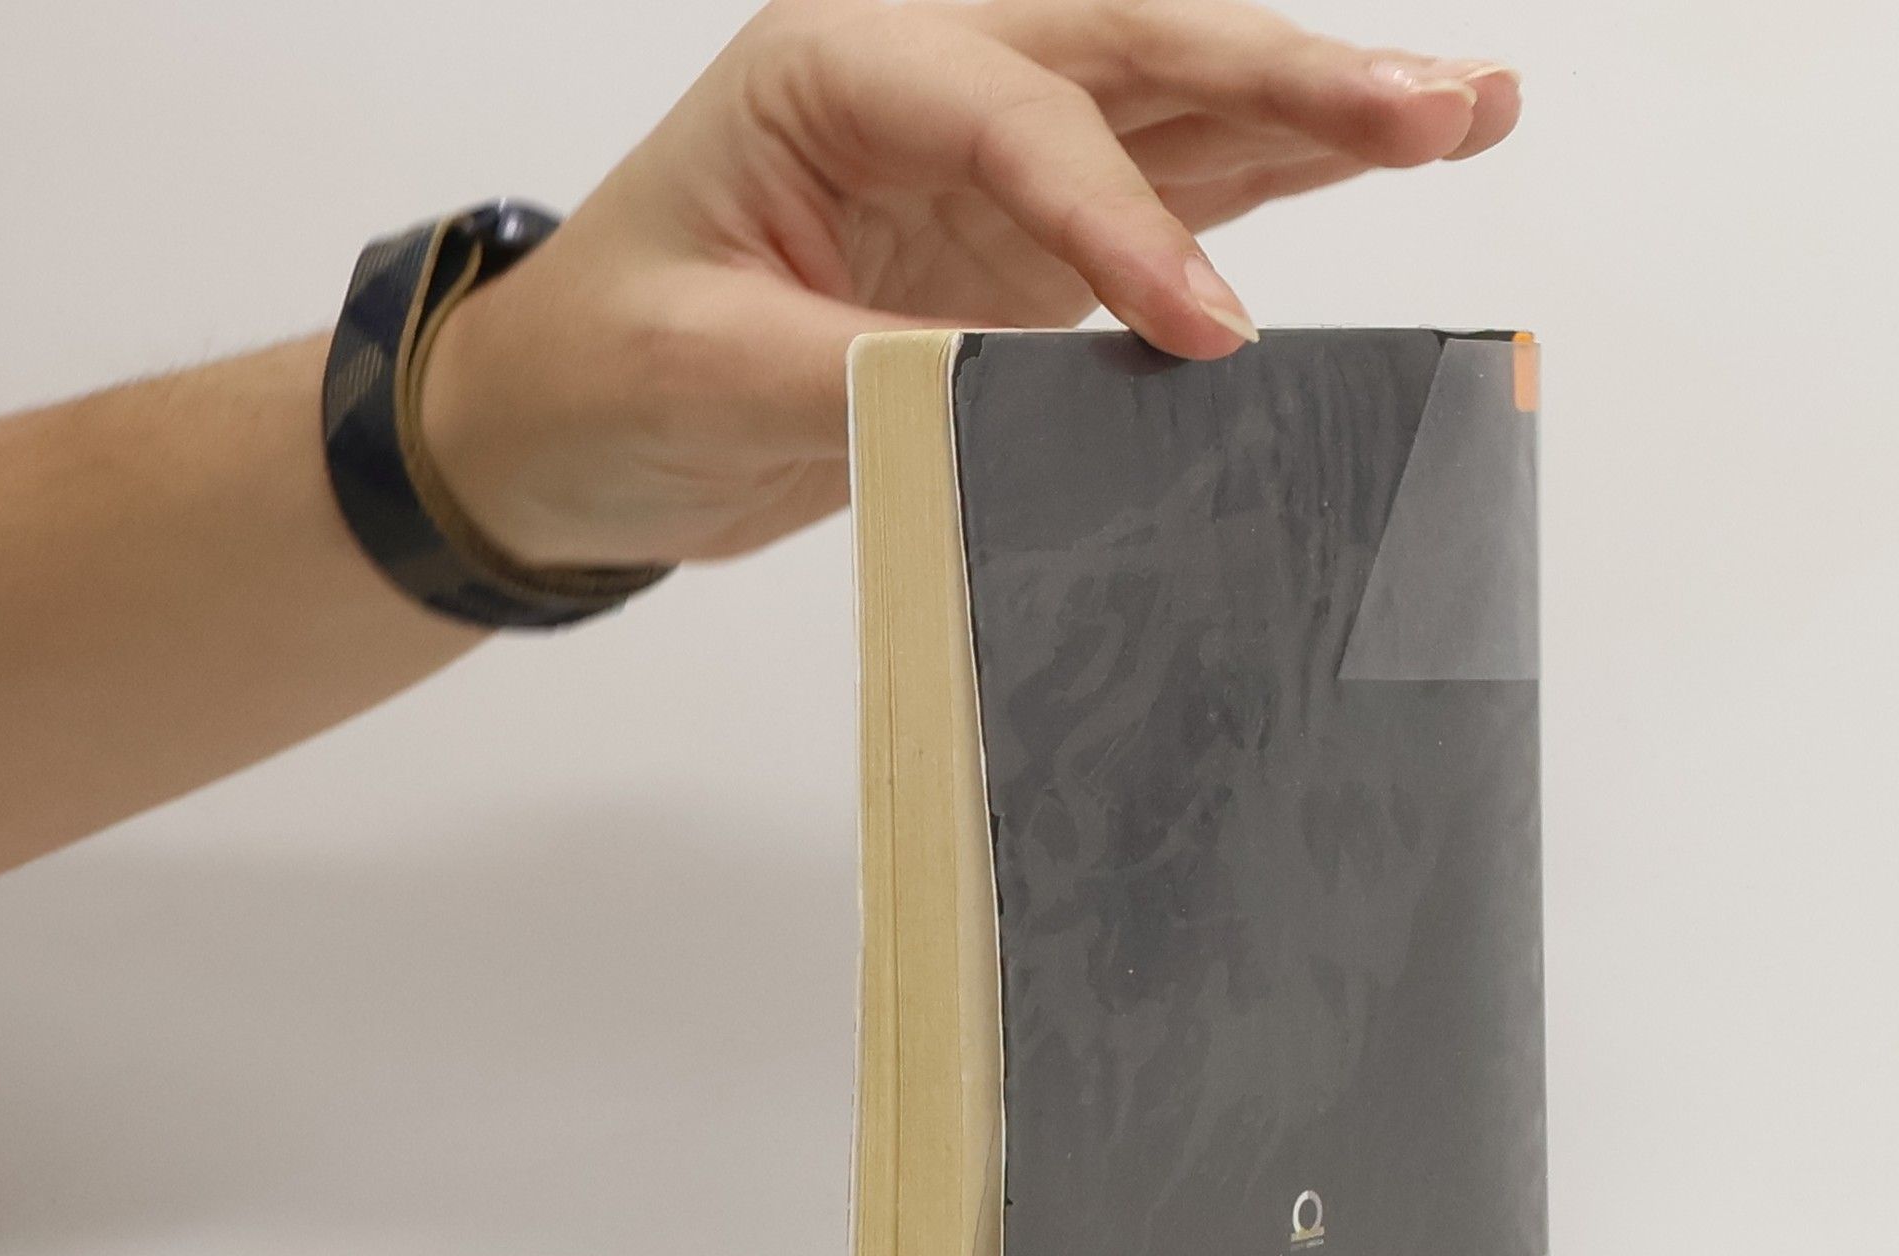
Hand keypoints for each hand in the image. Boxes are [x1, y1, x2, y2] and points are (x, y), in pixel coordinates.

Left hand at [423, 0, 1520, 567]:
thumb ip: (871, 371)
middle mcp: (924, 80)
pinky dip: (1263, 192)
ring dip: (1314, 114)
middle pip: (1133, 56)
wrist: (571, 423)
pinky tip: (1371, 161)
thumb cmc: (605, 368)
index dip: (1121, 221)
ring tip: (1461, 110)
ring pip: (1172, 110)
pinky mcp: (1013, 249)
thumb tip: (1026, 394)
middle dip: (1289, 80)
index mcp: (832, 68)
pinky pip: (1159, 201)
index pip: (1016, 119)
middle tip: (1437, 106)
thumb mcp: (708, 369)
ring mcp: (981, 163)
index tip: (1204, 332)